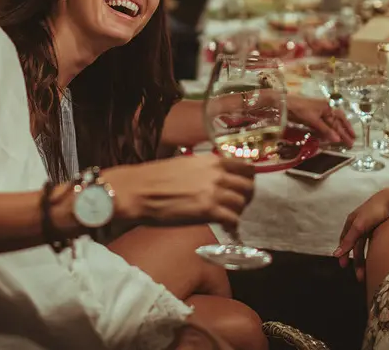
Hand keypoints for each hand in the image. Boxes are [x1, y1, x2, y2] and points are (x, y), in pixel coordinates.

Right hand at [105, 154, 254, 230]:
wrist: (140, 190)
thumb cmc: (157, 176)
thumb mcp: (187, 164)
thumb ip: (206, 169)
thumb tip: (216, 178)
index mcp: (213, 160)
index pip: (247, 167)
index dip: (248, 178)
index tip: (243, 186)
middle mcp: (218, 174)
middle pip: (248, 186)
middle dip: (245, 197)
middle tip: (237, 204)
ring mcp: (215, 192)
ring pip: (241, 204)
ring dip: (237, 211)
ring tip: (228, 216)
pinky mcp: (209, 211)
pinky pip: (232, 220)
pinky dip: (232, 225)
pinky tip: (226, 228)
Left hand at [288, 95, 354, 145]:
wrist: (286, 104)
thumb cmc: (301, 109)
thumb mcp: (314, 120)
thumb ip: (326, 129)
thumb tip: (338, 139)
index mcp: (328, 108)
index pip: (339, 123)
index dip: (345, 132)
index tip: (351, 141)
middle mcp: (326, 109)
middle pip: (337, 121)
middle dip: (345, 131)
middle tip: (352, 140)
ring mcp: (319, 112)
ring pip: (331, 123)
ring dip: (338, 130)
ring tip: (344, 138)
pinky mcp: (313, 116)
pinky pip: (324, 123)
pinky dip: (328, 129)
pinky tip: (331, 135)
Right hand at [333, 189, 388, 279]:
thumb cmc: (375, 211)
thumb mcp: (359, 226)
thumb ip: (348, 241)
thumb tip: (335, 255)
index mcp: (351, 221)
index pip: (344, 240)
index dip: (343, 252)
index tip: (343, 265)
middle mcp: (359, 223)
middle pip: (354, 245)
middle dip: (356, 260)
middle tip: (358, 275)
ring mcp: (370, 225)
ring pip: (364, 245)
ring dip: (365, 259)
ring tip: (368, 272)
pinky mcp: (380, 226)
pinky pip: (373, 242)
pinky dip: (372, 251)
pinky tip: (375, 259)